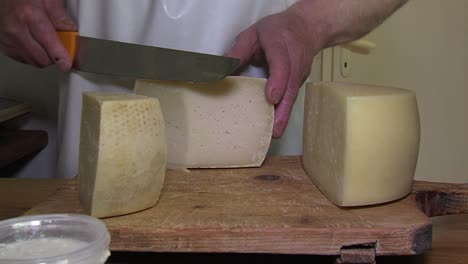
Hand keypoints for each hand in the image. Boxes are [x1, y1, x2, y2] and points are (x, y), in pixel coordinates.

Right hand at [0, 0, 75, 69]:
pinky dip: (34, 55)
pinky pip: (25, 60)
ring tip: (47, 41)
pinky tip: (35, 43)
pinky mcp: (4, 46)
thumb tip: (74, 36)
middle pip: (43, 58)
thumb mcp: (48, 0)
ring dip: (45, 56)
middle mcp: (16, 30)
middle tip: (62, 46)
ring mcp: (8, 39)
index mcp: (29, 15)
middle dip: (56, 55)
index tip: (67, 63)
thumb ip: (61, 18)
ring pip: (35, 61)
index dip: (60, 55)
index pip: (48, 42)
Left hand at [226, 10, 318, 138]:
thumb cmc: (278, 30)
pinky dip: (284, 112)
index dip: (278, 81)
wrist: (307, 27)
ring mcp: (299, 74)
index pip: (282, 63)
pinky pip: (291, 98)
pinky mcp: (299, 82)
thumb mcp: (254, 33)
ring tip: (273, 133)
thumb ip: (238, 51)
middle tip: (274, 129)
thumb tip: (221, 69)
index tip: (271, 97)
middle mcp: (294, 61)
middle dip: (282, 110)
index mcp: (281, 45)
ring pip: (292, 96)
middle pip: (290, 87)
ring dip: (284, 116)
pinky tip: (274, 125)